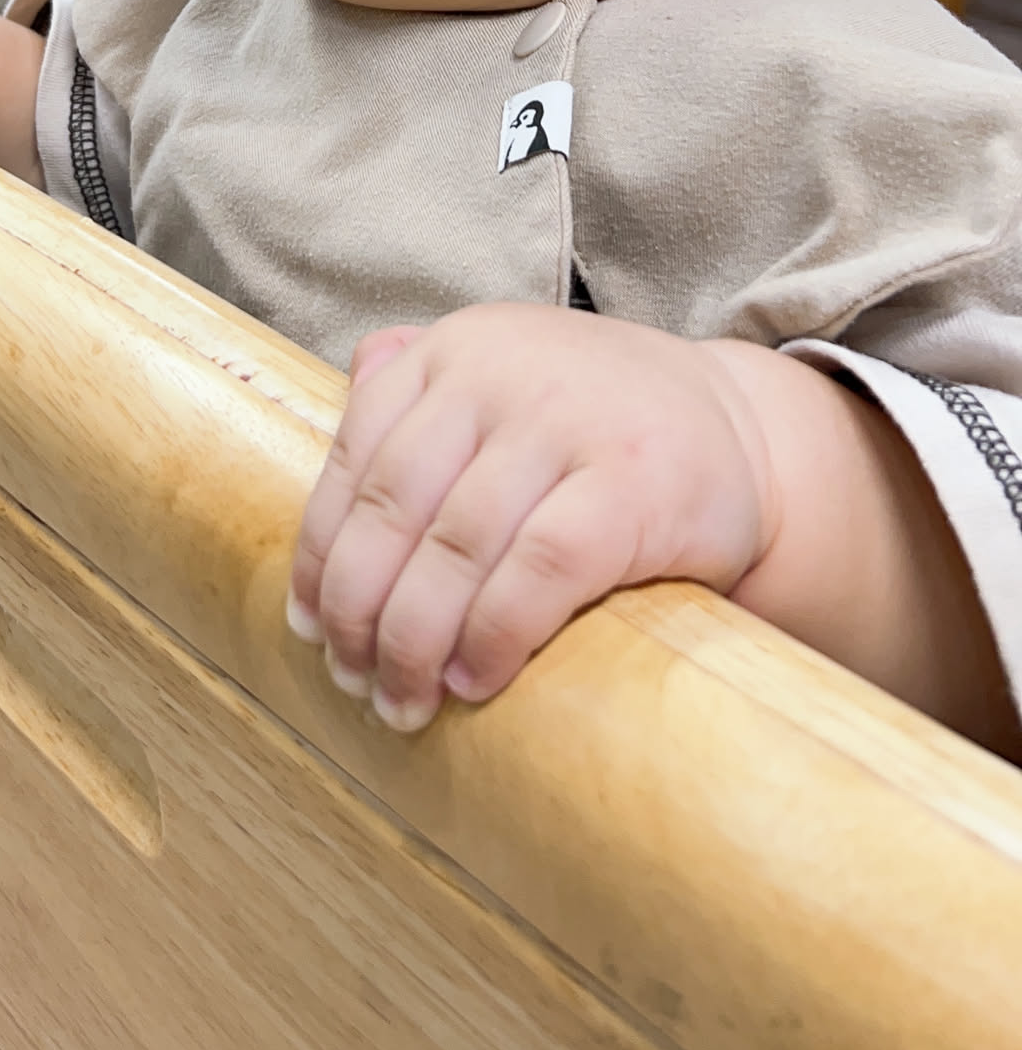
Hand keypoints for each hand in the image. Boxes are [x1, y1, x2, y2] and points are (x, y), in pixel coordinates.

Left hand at [288, 303, 778, 731]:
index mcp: (457, 349)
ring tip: (403, 700)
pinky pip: (538, 570)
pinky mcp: (632, 484)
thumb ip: (424, 384)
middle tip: (350, 679)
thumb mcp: (507, 378)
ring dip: (414, 639)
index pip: (357, 454)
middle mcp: (503, 371)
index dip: (322, 550)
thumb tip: (341, 399)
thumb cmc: (600, 425)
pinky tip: (476, 679)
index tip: (309, 624)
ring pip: (456, 544)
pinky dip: (494, 635)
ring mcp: (569, 422)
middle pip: (396, 506)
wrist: (740, 428)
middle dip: (360, 607)